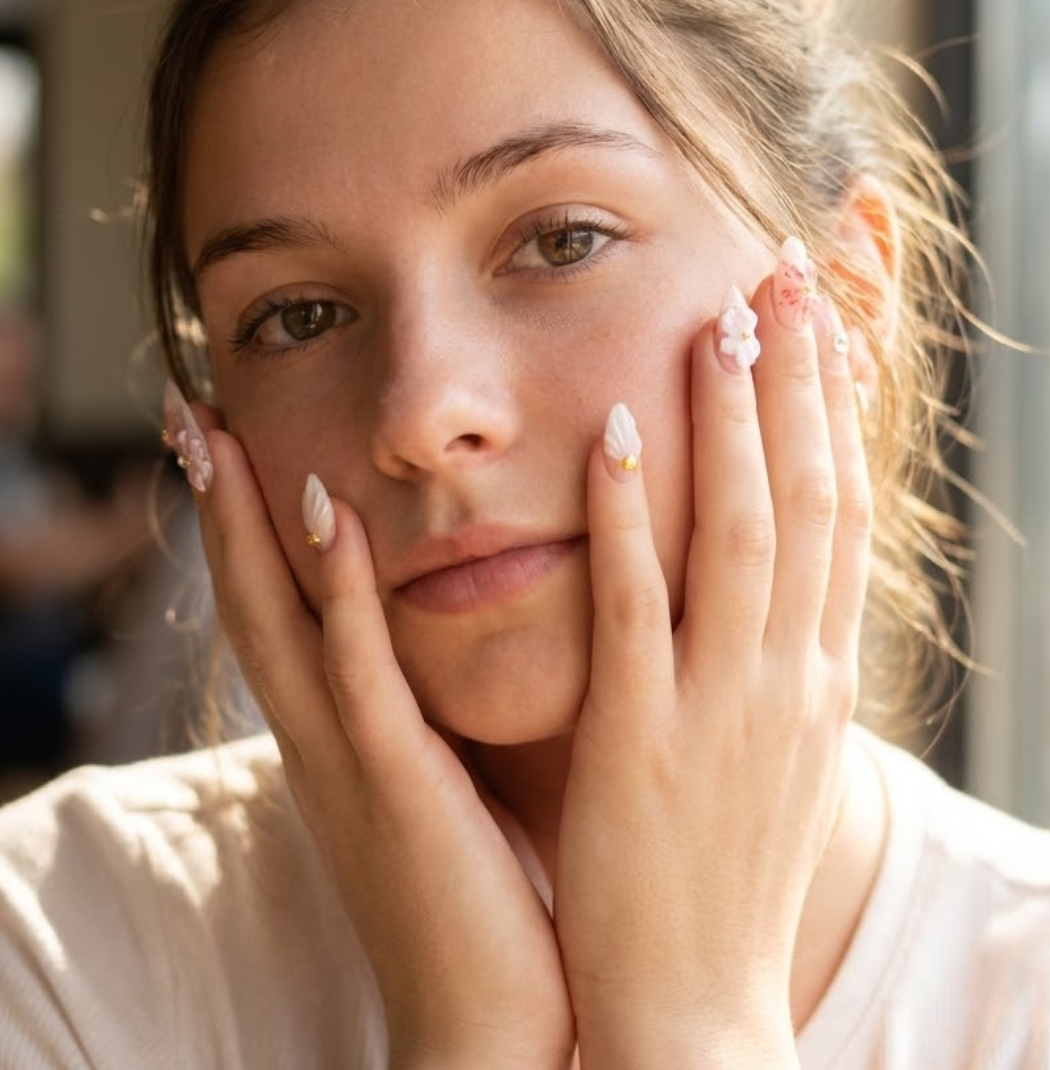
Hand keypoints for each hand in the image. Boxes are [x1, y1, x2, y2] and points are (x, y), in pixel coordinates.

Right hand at [188, 417, 574, 1069]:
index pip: (277, 613)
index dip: (246, 526)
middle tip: (187, 411)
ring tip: (215, 435)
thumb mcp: (446, 785)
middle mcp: (323, 744)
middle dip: (217, 507)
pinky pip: (358, 677)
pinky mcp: (398, 788)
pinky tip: (331, 520)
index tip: (227, 440)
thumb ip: (432, 713)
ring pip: (281, 624)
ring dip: (247, 527)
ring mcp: (350, 765)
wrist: (494, 1031)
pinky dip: (339, 596)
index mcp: (339, 741)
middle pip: (251, 602)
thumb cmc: (482, 901)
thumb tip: (449, 639)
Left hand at [554, 248, 867, 1067]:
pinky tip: (613, 434)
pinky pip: (640, 608)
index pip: (841, 514)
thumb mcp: (772, 754)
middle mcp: (789, 677)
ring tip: (718, 317)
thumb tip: (772, 576)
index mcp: (818, 677)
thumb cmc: (721, 875)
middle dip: (801, 380)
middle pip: (810, 498)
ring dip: (734, 419)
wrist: (694, 1012)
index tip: (821, 319)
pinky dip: (632, 515)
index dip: (833, 409)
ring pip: (743, 533)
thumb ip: (772, 659)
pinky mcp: (641, 738)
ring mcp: (720, 705)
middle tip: (786, 272)